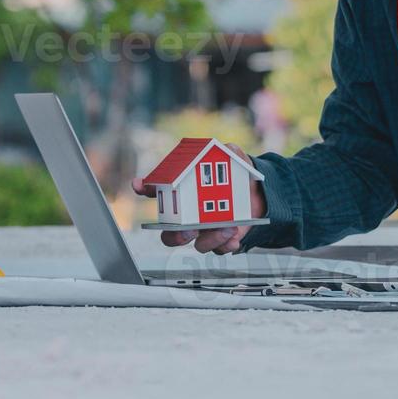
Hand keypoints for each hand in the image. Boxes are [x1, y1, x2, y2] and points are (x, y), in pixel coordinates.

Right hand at [131, 143, 266, 254]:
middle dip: (176, 236)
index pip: (157, 191)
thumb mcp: (232, 157)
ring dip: (211, 239)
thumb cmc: (237, 174)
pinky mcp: (222, 240)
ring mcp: (204, 231)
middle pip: (170, 234)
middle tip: (190, 228)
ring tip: (227, 226)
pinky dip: (226, 244)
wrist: (258, 192)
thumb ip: (225, 151)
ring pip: (197, 245)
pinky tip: (234, 235)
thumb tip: (220, 149)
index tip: (140, 185)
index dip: (144, 187)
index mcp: (184, 193)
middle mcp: (189, 217)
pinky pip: (220, 250)